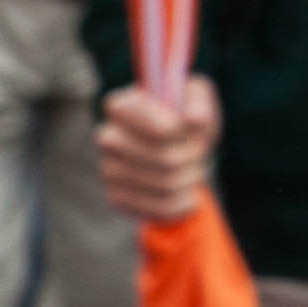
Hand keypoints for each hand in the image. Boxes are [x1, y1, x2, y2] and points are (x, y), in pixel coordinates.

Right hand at [97, 76, 219, 227]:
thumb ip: (198, 103)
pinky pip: (157, 208)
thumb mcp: (196, 98)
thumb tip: (192, 119)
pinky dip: (182, 202)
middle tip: (200, 151)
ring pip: (165, 184)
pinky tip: (187, 193)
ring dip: (191, 179)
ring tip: (194, 169)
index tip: (191, 128)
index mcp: (122, 106)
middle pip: (164, 158)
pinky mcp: (116, 197)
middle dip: (193, 156)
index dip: (175, 129)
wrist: (177, 148)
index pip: (145, 121)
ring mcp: (108, 169)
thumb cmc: (185, 118)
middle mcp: (108, 137)